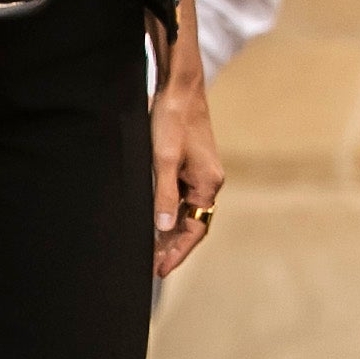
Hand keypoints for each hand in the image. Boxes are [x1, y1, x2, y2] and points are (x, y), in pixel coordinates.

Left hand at [150, 56, 223, 277]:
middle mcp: (209, 181)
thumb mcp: (163, 160)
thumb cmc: (172, 120)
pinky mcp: (191, 165)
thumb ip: (164, 195)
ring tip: (150, 250)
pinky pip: (183, 197)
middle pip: (193, 224)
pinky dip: (170, 213)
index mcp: (208, 183)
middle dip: (173, 246)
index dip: (177, 252)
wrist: (179, 88)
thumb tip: (165, 228)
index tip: (160, 270)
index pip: (195, 229)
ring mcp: (201, 173)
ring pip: (187, 212)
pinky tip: (155, 221)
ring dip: (170, 231)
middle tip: (151, 266)